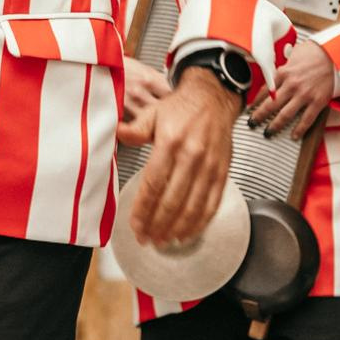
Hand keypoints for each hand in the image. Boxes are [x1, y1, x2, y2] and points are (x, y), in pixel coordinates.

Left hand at [116, 70, 239, 246]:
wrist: (213, 98)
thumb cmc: (181, 108)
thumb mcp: (153, 112)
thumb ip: (136, 129)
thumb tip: (117, 133)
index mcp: (170, 142)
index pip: (153, 183)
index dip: (143, 209)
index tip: (135, 225)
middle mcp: (192, 156)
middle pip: (172, 200)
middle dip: (157, 225)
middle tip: (146, 239)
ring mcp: (209, 167)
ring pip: (193, 207)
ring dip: (177, 229)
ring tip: (163, 242)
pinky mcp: (222, 173)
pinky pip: (212, 204)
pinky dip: (200, 223)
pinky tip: (187, 233)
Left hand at [249, 37, 335, 139]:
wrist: (335, 54)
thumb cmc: (315, 52)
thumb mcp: (294, 54)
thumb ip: (284, 65)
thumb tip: (277, 72)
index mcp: (283, 73)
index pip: (265, 90)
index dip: (256, 101)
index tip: (251, 108)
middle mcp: (291, 85)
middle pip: (270, 105)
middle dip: (259, 116)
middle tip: (252, 123)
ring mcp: (304, 95)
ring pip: (285, 115)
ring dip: (275, 125)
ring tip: (268, 132)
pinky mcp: (318, 102)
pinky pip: (306, 119)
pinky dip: (299, 130)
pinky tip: (294, 136)